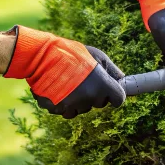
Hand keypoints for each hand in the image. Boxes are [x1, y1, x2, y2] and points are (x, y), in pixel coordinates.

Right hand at [3, 25, 125, 118]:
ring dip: (78, 100)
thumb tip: (122, 80)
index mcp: (102, 86)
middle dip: (95, 94)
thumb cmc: (72, 53)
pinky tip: (58, 89)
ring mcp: (72, 106)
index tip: (110, 89)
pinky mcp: (57, 110)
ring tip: (69, 82)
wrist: (42, 57)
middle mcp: (89, 99)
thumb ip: (112, 70)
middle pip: (99, 103)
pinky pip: (64, 111)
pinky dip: (63, 103)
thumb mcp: (97, 56)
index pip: (118, 99)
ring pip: (81, 109)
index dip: (115, 94)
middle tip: (84, 78)